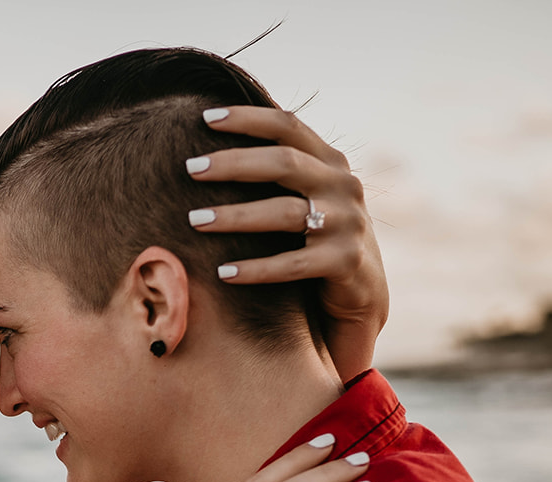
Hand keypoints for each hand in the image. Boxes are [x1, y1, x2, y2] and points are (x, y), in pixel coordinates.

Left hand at [185, 105, 388, 381]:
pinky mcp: (345, 263)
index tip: (204, 117)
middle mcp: (343, 186)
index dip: (248, 118)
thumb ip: (277, 171)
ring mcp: (347, 224)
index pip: (288, 126)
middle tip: (189, 168)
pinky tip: (222, 273)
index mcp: (329, 163)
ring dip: (236, 216)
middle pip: (284, 163)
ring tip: (193, 220)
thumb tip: (211, 144)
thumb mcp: (304, 196)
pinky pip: (292, 264)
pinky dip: (255, 270)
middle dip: (233, 163)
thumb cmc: (314, 240)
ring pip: (285, 213)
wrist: (361, 293)